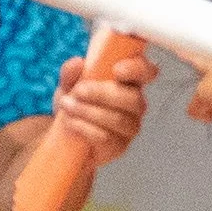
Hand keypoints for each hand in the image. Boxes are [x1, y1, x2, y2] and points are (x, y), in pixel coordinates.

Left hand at [53, 39, 156, 165]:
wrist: (66, 137)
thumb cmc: (75, 104)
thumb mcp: (68, 85)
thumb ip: (71, 73)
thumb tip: (77, 63)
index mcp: (129, 81)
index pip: (146, 72)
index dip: (137, 69)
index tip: (117, 70)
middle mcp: (135, 104)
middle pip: (133, 99)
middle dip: (102, 94)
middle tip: (78, 91)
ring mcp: (130, 127)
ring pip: (118, 119)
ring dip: (88, 111)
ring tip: (67, 106)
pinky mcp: (119, 147)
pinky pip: (106, 138)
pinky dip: (84, 128)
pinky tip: (71, 122)